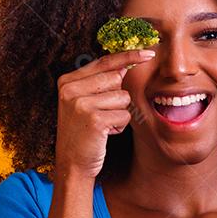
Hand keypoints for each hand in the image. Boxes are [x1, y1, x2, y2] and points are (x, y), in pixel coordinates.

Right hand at [54, 48, 154, 178]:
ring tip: (102, 125)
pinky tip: (105, 133)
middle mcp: (71, 89)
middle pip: (116, 79)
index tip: (148, 52)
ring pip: (123, 97)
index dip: (128, 56)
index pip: (104, 61)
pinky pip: (124, 114)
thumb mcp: (84, 103)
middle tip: (101, 114)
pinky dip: (120, 125)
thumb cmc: (83, 132)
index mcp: (67, 81)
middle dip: (117, 97)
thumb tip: (125, 65)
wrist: (72, 164)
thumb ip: (99, 82)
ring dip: (119, 113)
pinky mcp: (94, 119)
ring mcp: (80, 103)